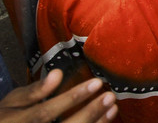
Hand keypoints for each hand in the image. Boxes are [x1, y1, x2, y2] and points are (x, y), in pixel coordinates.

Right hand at [0, 69, 117, 122]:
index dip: (71, 98)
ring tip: (112, 108)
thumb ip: (34, 91)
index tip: (96, 83)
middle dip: (89, 113)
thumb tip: (57, 74)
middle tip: (109, 97)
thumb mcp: (12, 102)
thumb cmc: (6, 117)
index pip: (47, 112)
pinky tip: (105, 119)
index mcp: (19, 122)